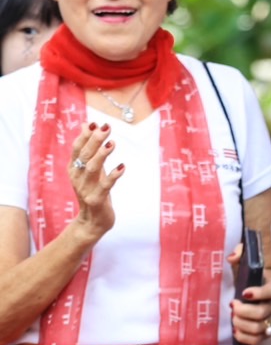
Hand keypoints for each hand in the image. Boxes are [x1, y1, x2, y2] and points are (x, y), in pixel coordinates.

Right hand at [68, 123, 122, 243]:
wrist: (92, 221)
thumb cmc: (94, 190)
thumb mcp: (91, 168)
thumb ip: (89, 148)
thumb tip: (87, 124)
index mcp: (74, 169)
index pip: (77, 149)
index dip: (84, 136)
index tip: (94, 123)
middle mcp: (77, 178)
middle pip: (84, 156)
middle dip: (94, 141)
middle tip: (105, 128)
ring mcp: (86, 189)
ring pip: (92, 169)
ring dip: (102, 155)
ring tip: (112, 143)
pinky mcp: (97, 200)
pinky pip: (105, 187)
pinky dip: (113, 176)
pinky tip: (122, 166)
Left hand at [229, 253, 270, 344]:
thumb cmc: (260, 278)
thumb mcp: (252, 263)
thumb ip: (241, 254)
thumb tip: (232, 256)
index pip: (270, 292)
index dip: (257, 293)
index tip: (243, 293)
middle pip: (261, 313)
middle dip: (242, 312)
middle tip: (232, 306)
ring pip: (259, 328)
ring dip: (241, 325)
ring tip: (234, 318)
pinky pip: (259, 340)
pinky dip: (245, 338)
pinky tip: (237, 331)